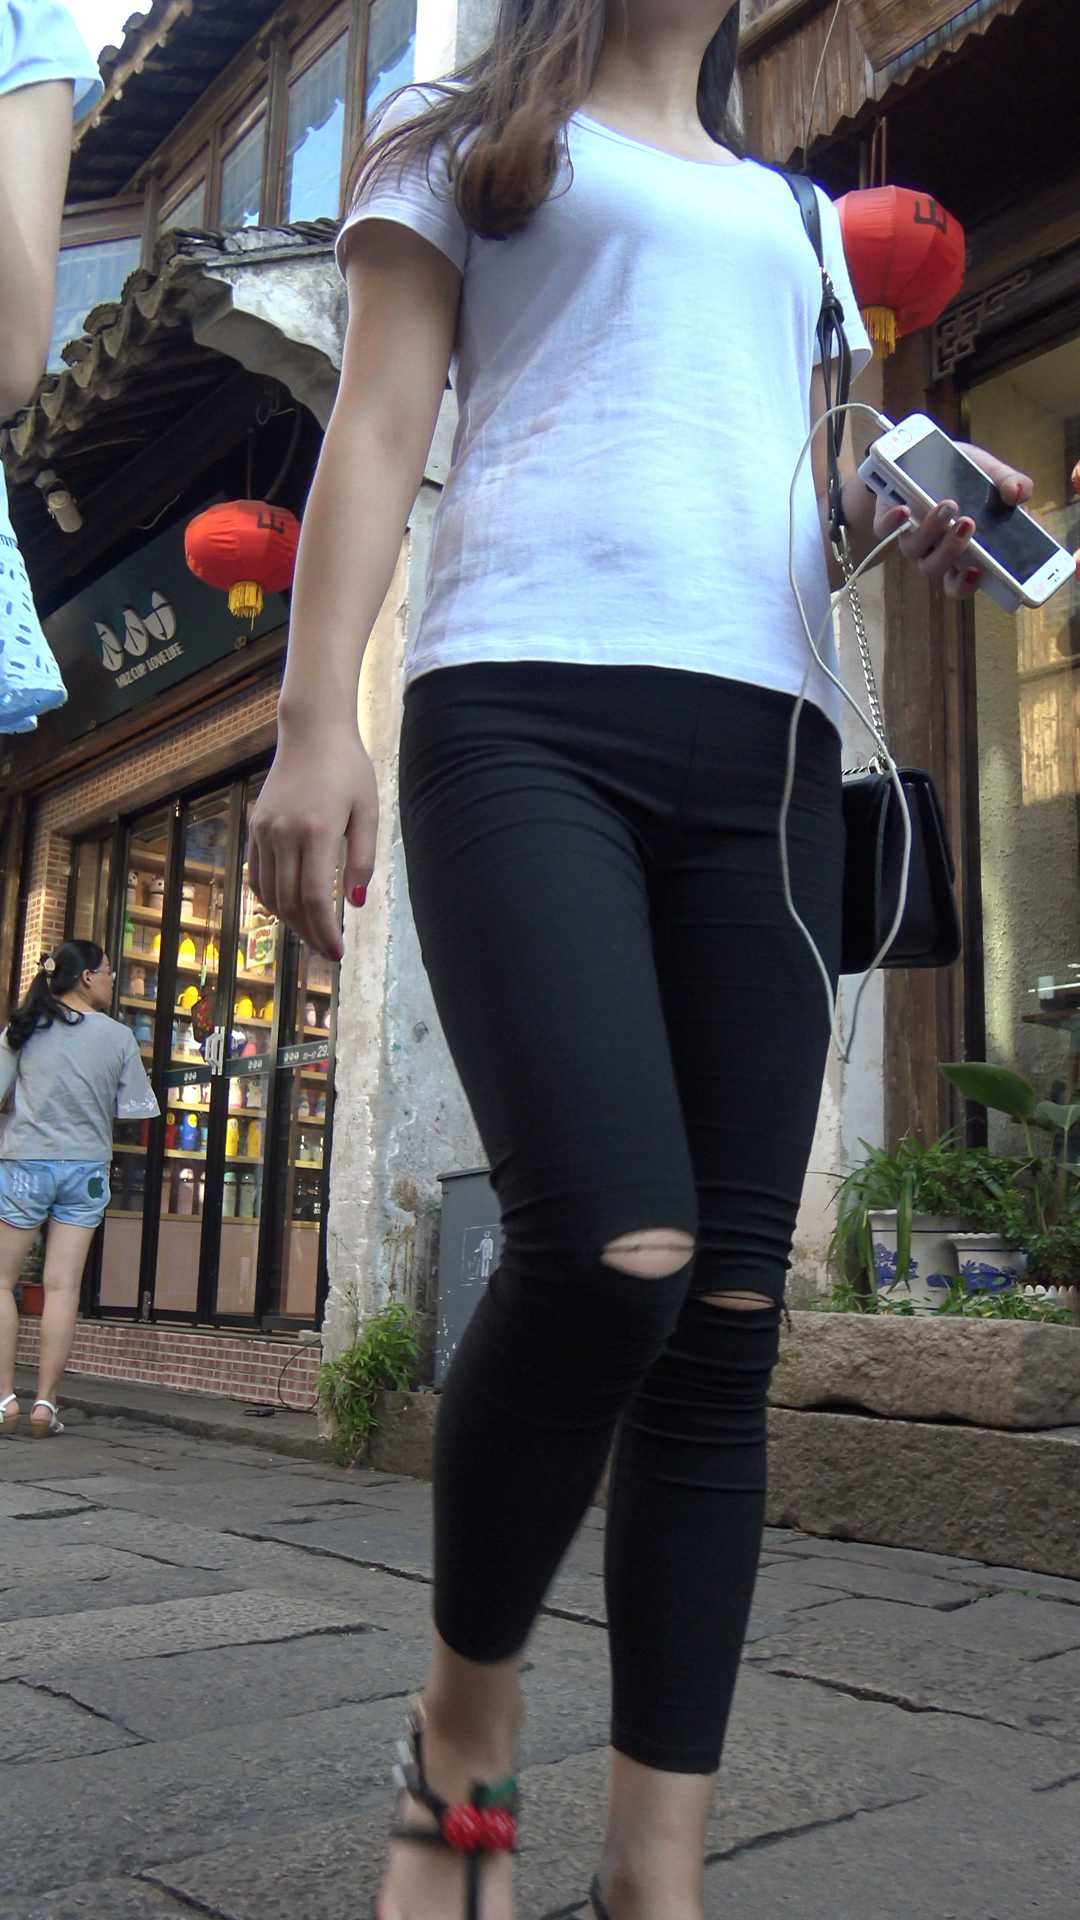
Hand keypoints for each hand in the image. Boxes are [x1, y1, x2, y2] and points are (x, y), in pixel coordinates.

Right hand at [247, 725, 377, 962]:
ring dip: (290, 921)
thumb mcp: (367, 811)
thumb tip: (355, 903)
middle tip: (328, 952)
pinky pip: (257, 875)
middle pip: (290, 902)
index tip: (337, 953)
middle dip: (310, 934)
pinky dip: (271, 899)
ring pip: (270, 894)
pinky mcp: (255, 827)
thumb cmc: (348, 769)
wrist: (312, 732)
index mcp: (316, 831)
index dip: (324, 932)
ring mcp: (264, 831)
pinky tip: (289, 910)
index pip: (315, 898)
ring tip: (313, 934)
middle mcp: (284, 834)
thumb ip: (362, 858)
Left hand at [875, 445, 1032, 600]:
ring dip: (931, 531)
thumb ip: (1010, 483)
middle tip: (967, 524)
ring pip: (914, 550)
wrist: (924, 457)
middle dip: (951, 551)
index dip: (966, 584)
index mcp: (960, 551)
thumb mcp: (991, 474)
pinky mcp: (887, 518)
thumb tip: (1019, 493)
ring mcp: (909, 536)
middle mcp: (932, 550)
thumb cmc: (962, 475)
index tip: (979, 571)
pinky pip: (883, 529)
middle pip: (934, 568)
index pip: (960, 582)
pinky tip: (903, 510)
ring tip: (947, 506)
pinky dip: (892, 522)